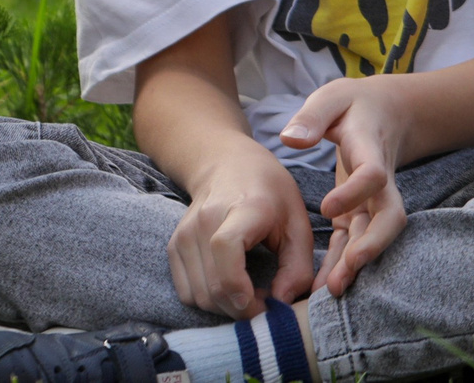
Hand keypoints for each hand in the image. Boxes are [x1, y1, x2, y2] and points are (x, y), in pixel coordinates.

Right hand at [166, 134, 316, 317]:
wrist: (227, 164)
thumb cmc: (269, 193)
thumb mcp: (298, 223)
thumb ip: (298, 266)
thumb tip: (281, 302)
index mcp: (242, 208)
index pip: (225, 248)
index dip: (239, 286)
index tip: (265, 303)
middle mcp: (205, 220)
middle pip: (212, 284)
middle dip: (242, 309)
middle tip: (265, 304)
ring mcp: (185, 233)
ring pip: (199, 295)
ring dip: (226, 308)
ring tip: (249, 294)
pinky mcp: (174, 246)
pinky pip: (187, 292)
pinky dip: (208, 301)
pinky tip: (229, 288)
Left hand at [282, 79, 414, 296]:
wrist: (383, 113)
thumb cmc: (352, 105)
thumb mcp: (331, 98)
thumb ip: (312, 117)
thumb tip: (290, 139)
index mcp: (370, 149)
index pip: (373, 175)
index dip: (356, 192)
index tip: (327, 207)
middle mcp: (379, 182)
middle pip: (389, 219)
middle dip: (372, 245)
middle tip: (348, 269)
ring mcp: (372, 201)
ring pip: (374, 237)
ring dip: (357, 263)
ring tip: (334, 290)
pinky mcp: (360, 213)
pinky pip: (355, 241)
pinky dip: (343, 263)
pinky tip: (325, 287)